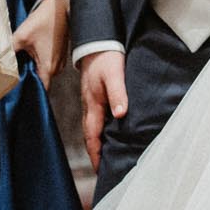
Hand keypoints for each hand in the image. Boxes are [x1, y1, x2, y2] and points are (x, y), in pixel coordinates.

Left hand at [11, 0, 68, 88]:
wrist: (60, 5)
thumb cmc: (44, 20)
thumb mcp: (21, 36)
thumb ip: (9, 53)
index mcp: (49, 67)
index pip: (39, 90)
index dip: (27, 90)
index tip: (15, 89)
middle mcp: (57, 68)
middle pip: (40, 80)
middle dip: (26, 77)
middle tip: (12, 72)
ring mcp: (60, 61)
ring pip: (43, 71)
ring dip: (32, 67)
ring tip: (21, 60)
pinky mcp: (60, 54)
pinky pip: (47, 63)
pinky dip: (38, 60)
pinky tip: (30, 52)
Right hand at [78, 50, 127, 172]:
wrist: (97, 40)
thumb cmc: (106, 57)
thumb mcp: (114, 75)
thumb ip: (118, 94)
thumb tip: (121, 114)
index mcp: (93, 104)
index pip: (92, 136)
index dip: (96, 154)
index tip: (101, 170)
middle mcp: (89, 105)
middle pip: (91, 135)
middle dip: (96, 153)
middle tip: (105, 169)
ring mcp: (91, 100)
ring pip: (93, 127)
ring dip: (99, 142)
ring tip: (109, 155)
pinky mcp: (95, 94)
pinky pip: (96, 117)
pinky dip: (101, 129)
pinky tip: (111, 131)